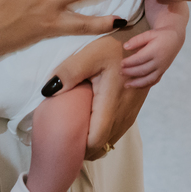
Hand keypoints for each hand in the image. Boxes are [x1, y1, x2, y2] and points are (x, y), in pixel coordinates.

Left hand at [47, 22, 150, 159]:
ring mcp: (131, 112)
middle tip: (64, 143)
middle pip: (104, 145)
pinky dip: (103, 134)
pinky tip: (90, 124)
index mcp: (111, 101)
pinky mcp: (133, 109)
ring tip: (74, 136)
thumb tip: (47, 91)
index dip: (79, 148)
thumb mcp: (90, 53)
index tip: (63, 144)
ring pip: (111, 140)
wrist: (142, 42)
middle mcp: (124, 112)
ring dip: (94, 143)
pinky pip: (117, 131)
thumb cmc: (114, 46)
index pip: (96, 140)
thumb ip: (69, 71)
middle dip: (84, 149)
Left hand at [120, 25, 183, 87]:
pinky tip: (136, 86)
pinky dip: (145, 85)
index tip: (121, 63)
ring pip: (149, 79)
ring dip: (137, 83)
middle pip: (143, 70)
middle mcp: (159, 61)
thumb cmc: (160, 35)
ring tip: (126, 85)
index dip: (129, 62)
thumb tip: (125, 47)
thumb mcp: (149, 33)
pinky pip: (154, 81)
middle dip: (130, 72)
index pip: (140, 59)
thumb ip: (137, 40)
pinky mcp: (163, 72)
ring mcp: (162, 68)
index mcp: (155, 50)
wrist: (174, 39)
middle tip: (120, 72)